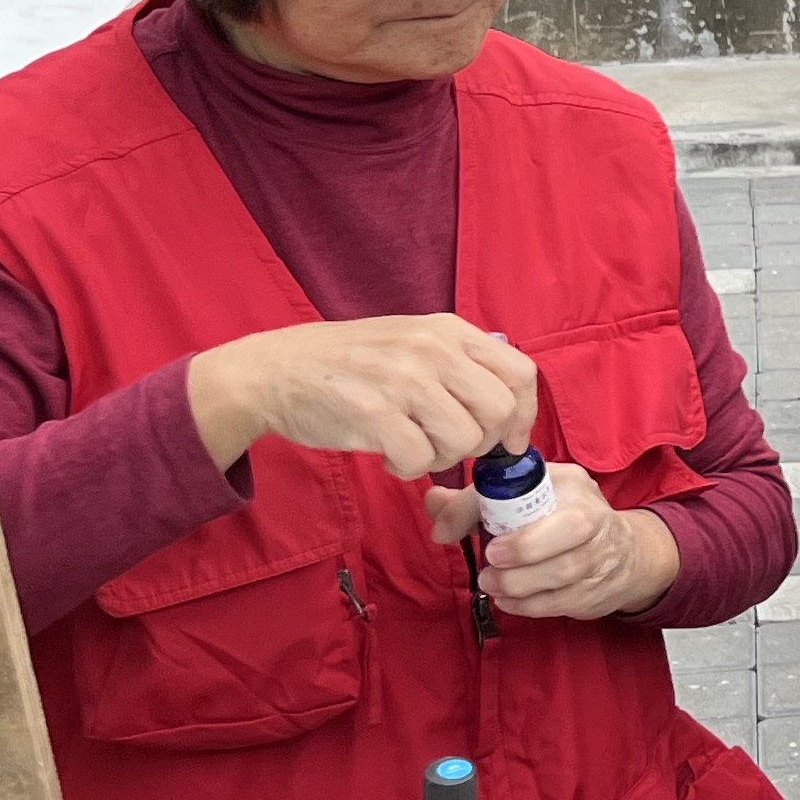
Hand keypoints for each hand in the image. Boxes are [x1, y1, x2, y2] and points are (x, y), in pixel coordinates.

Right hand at [191, 314, 535, 477]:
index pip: (521, 374)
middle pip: (500, 412)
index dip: (524, 415)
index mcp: (448, 331)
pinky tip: (388, 455)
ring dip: (442, 458)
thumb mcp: (413, 341)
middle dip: (482, 442)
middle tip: (449, 445)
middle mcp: (431, 349)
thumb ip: (460, 364)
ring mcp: (402, 380)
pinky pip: (420, 461)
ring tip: (412, 447)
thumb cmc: (350, 363)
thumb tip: (511, 409)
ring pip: (464, 441)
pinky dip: (408, 468)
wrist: (274, 370)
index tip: (508, 440)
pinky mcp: (373, 413)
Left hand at [423, 462, 677, 619]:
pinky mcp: (597, 589)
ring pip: (565, 571)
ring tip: (491, 584)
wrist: (627, 554)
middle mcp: (592, 514)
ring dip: (520, 582)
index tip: (456, 532)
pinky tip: (509, 600)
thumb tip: (432, 502)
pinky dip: (528, 605)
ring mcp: (601, 554)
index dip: (491, 507)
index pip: (530, 485)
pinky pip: (562, 601)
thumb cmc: (560, 521)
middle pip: (572, 528)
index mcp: (568, 483)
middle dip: (525, 548)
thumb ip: (472, 502)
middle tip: (490, 561)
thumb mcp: (521, 501)